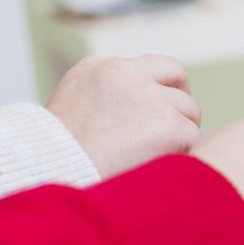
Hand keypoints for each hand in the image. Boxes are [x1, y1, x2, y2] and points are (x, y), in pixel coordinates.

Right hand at [47, 55, 201, 178]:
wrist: (51, 178)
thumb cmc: (56, 160)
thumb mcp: (73, 112)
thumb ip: (107, 100)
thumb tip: (143, 113)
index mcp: (97, 68)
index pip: (152, 66)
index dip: (164, 88)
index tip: (163, 109)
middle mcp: (125, 73)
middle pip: (178, 80)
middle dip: (179, 107)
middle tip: (174, 132)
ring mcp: (149, 97)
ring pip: (188, 111)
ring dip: (180, 134)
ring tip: (155, 158)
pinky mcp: (168, 125)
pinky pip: (192, 137)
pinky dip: (182, 153)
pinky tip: (157, 168)